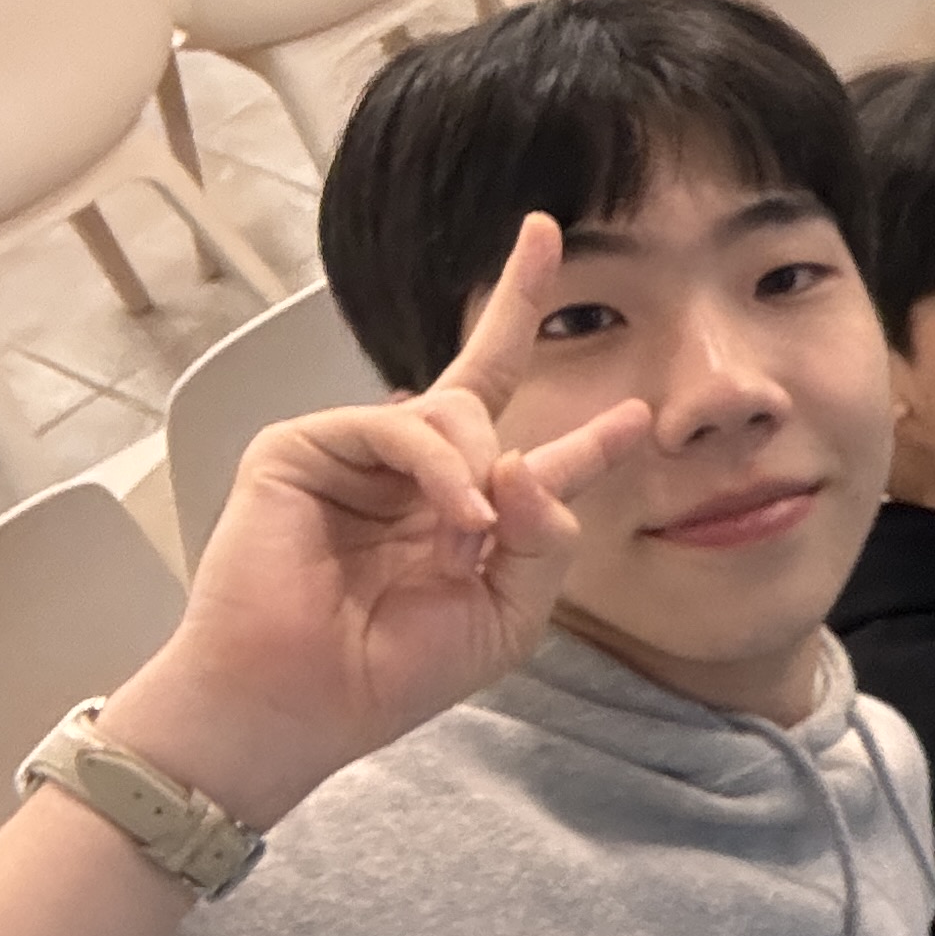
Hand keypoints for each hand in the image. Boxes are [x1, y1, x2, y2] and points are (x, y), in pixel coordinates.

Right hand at [104, 215, 651, 827]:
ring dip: (479, 469)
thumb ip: (545, 540)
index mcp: (469, 520)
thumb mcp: (505, 616)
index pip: (537, 460)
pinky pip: (400, 426)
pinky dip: (439, 467)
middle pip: (481, 374)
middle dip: (517, 304)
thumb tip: (527, 460)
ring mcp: (359, 457)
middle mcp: (417, 477)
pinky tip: (453, 516)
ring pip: (454, 410)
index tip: (638, 413)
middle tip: (543, 233)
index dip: (590, 437)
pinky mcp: (303, 448)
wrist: (296, 702)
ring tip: (468, 538)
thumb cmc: (390, 672)